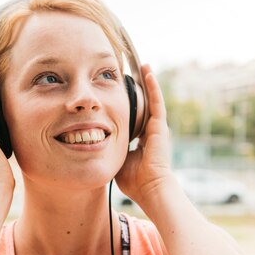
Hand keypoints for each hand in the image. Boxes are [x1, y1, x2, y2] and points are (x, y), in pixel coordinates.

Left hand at [115, 65, 171, 207]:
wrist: (150, 188)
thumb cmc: (135, 181)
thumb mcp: (118, 160)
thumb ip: (110, 150)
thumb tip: (94, 144)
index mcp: (143, 141)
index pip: (136, 117)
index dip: (129, 105)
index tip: (122, 93)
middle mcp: (152, 132)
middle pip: (145, 105)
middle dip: (140, 89)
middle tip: (133, 72)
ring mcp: (157, 128)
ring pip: (152, 99)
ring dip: (148, 82)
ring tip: (143, 65)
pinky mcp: (160, 126)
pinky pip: (156, 102)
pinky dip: (153, 86)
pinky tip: (147, 72)